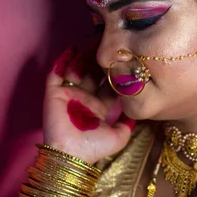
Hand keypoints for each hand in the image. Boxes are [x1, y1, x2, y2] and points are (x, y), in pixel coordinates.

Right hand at [43, 44, 134, 163]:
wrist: (72, 155)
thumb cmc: (95, 148)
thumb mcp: (120, 135)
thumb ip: (130, 121)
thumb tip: (141, 108)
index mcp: (100, 108)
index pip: (109, 84)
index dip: (117, 71)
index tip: (127, 57)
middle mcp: (85, 99)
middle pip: (94, 73)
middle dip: (102, 59)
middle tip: (112, 43)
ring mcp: (69, 95)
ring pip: (77, 69)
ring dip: (86, 55)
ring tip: (95, 41)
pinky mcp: (54, 93)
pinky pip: (57, 73)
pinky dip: (64, 60)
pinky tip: (73, 48)